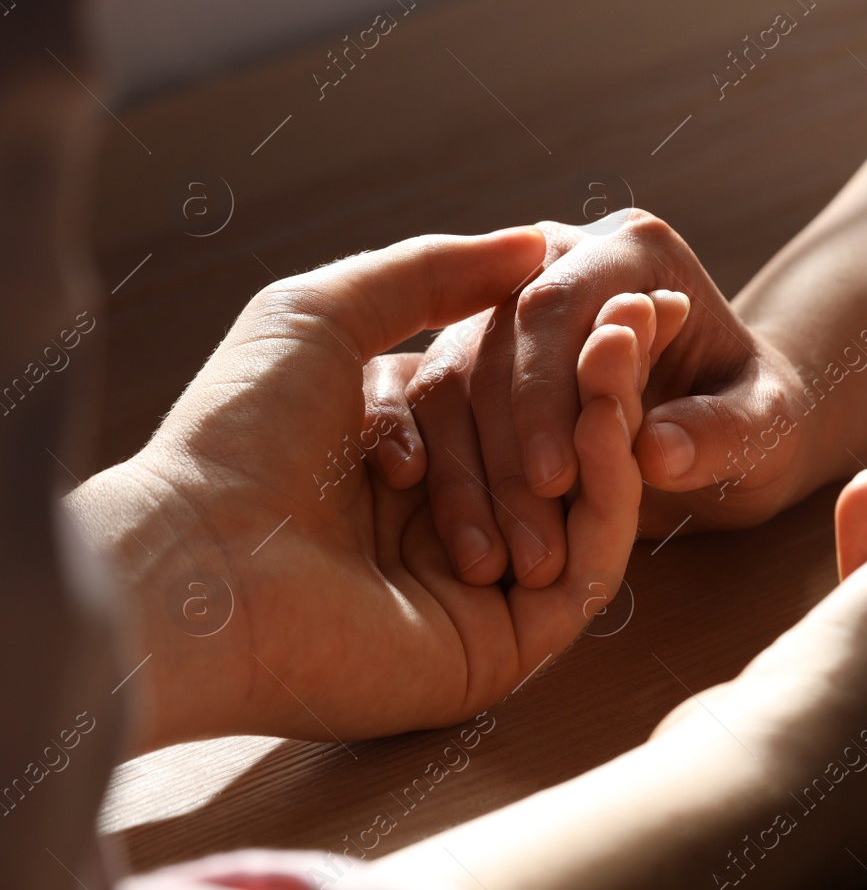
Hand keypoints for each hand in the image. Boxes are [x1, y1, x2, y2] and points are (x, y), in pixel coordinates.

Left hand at [68, 229, 657, 749]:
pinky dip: (608, 494)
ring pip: (582, 510)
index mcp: (405, 468)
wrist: (195, 558)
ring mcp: (482, 596)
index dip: (568, 349)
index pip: (514, 407)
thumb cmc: (239, 432)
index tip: (623, 292)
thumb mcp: (326, 313)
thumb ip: (431, 273)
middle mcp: (447, 533)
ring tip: (623, 345)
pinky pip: (586, 570)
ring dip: (611, 423)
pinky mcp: (504, 648)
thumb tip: (535, 241)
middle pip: (558, 455)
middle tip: (649, 312)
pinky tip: (604, 422)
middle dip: (603, 379)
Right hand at [376, 210, 822, 588]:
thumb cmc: (756, 417)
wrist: (727, 426)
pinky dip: (429, 470)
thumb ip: (723, 431)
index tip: (558, 483)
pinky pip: (422, 408)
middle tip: (524, 545)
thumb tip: (657, 451)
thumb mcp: (767, 429)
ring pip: (448, 379)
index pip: (559, 308)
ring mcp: (500, 306)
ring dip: (463, 476)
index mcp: (630, 252)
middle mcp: (553, 261)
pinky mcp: (468, 358)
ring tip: (489, 564)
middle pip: (493, 342)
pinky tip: (443, 535)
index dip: (547, 395)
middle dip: (504, 451)